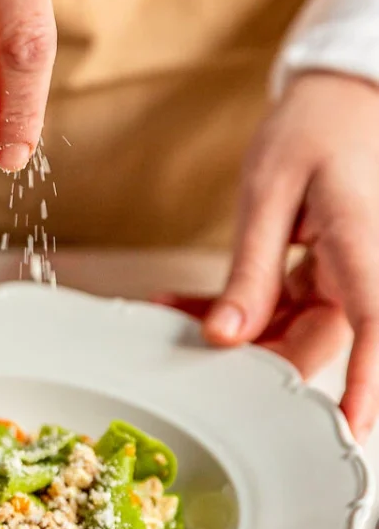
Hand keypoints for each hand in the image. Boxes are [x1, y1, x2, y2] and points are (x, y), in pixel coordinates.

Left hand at [160, 71, 378, 442]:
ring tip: (171, 313)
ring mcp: (348, 279)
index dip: (369, 384)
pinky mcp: (327, 277)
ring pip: (293, 334)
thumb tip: (228, 336)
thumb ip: (251, 269)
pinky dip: (237, 310)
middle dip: (253, 360)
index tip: (352, 429)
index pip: (376, 326)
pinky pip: (283, 310)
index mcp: (365, 247)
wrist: (340, 99)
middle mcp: (366, 273)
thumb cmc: (314, 129)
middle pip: (317, 345)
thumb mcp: (269, 192)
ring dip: (235, 334)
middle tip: (187, 353)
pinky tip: (184, 301)